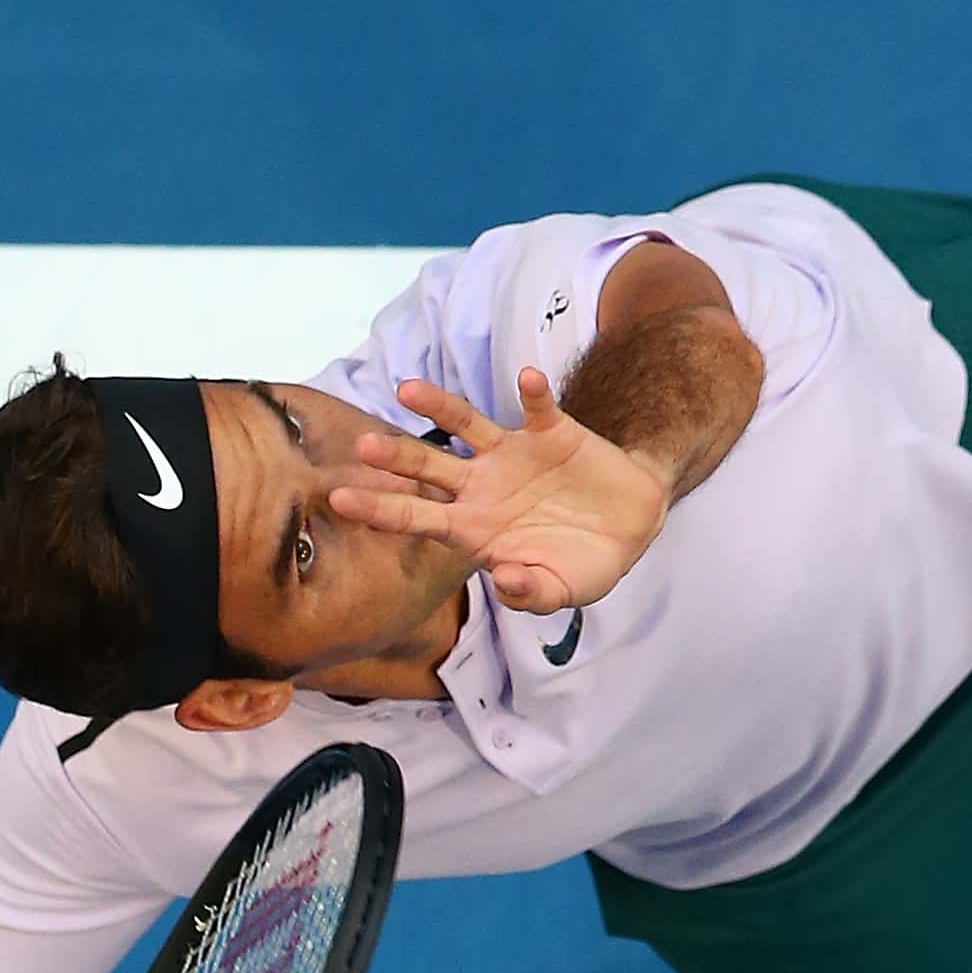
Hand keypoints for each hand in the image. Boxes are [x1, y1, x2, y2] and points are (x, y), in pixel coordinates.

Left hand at [330, 370, 669, 613]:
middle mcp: (482, 486)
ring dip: (439, 406)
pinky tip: (529, 379)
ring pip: (466, 425)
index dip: (380, 509)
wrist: (630, 526)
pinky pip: (538, 409)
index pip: (416, 518)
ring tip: (406, 389)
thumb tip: (505, 581)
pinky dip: (534, 394)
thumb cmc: (583, 564)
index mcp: (473, 528)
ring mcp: (512, 456)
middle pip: (428, 468)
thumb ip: (531, 593)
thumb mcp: (559, 591)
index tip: (341, 499)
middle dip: (396, 457)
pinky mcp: (551, 433)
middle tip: (363, 445)